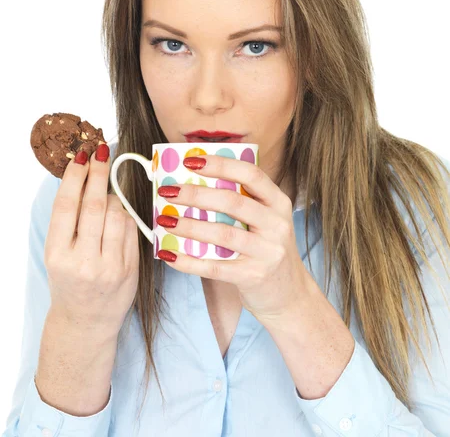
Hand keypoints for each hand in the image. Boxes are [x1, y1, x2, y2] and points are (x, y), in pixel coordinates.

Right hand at [44, 145, 139, 337]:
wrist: (85, 323)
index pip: (66, 207)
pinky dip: (125, 216)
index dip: (75, 177)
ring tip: (105, 197)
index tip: (81, 155)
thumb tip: (85, 177)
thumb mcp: (59, 254)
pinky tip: (118, 215)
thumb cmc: (69, 282)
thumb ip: (70, 222)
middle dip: (98, 174)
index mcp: (57, 255)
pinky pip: (131, 230)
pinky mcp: (131, 270)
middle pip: (93, 206)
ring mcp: (110, 267)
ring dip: (112, 198)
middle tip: (101, 151)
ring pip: (117, 215)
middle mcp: (83, 261)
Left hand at [156, 155, 308, 323]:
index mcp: (278, 203)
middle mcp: (277, 224)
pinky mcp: (254, 277)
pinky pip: (215, 267)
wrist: (291, 296)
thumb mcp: (266, 221)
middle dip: (196, 194)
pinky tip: (169, 254)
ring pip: (222, 234)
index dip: (220, 164)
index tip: (191, 160)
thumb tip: (194, 182)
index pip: (250, 174)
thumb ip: (243, 202)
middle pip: (233, 202)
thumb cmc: (268, 251)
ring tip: (164, 220)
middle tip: (168, 191)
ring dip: (189, 226)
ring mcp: (267, 252)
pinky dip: (188, 261)